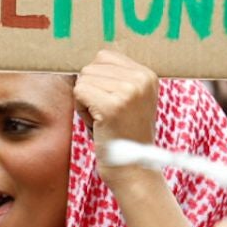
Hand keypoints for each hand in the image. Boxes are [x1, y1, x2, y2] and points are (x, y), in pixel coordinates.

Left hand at [75, 50, 157, 188]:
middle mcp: (141, 79)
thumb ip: (116, 76)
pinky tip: (98, 124)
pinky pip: (79, 92)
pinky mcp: (113, 105)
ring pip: (83, 80)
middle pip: (91, 68)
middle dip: (90, 91)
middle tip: (108, 115)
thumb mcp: (130, 99)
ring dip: (85, 102)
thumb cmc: (123, 135)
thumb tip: (88, 59)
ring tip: (104, 120)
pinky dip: (81, 110)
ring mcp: (129, 91)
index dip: (98, 80)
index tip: (114, 104)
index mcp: (147, 74)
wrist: (134, 170)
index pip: (104, 57)